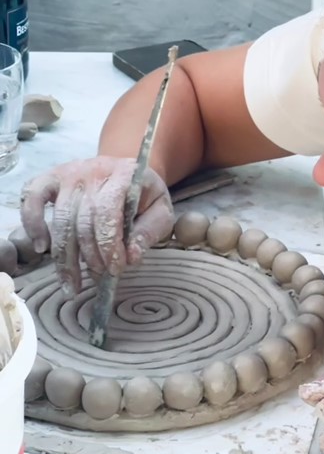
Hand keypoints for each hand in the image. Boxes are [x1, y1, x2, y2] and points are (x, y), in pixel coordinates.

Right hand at [20, 157, 173, 292]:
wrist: (129, 171)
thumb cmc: (144, 195)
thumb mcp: (161, 211)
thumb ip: (150, 231)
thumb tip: (131, 256)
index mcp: (124, 173)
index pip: (107, 212)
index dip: (108, 245)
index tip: (115, 269)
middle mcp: (93, 170)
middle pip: (82, 220)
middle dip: (91, 256)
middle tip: (101, 277)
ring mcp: (69, 172)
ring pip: (59, 219)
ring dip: (65, 256)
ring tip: (72, 283)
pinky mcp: (51, 178)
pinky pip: (32, 198)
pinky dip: (32, 224)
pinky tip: (42, 248)